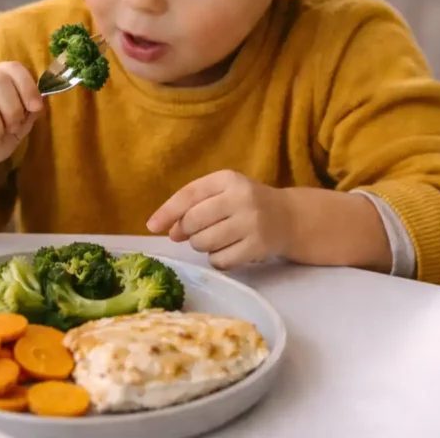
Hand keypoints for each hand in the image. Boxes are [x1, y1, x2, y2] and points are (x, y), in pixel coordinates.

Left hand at [146, 170, 293, 269]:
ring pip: (204, 243)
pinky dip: (218, 259)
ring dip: (202, 246)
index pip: (189, 194)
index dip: (167, 212)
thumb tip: (168, 231)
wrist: (288, 218)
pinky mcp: (258, 246)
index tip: (152, 227)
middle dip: (187, 232)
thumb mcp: (222, 193)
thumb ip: (193, 206)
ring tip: (216, 239)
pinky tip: (230, 249)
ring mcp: (252, 223)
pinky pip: (220, 260)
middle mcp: (241, 198)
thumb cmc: (245, 204)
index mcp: (228, 179)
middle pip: (192, 222)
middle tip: (196, 233)